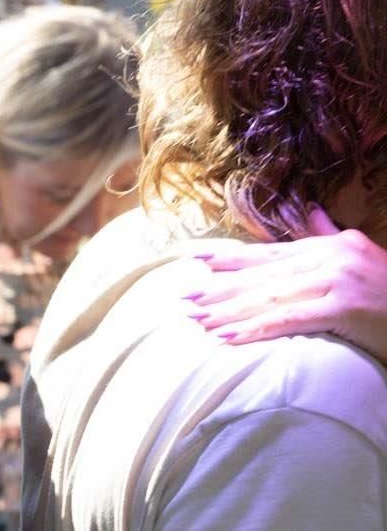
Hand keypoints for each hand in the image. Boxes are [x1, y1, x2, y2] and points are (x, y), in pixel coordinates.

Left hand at [184, 207, 386, 363]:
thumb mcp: (365, 259)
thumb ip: (333, 237)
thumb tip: (313, 212)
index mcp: (333, 245)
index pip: (272, 253)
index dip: (233, 258)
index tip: (197, 262)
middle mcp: (332, 257)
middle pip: (265, 275)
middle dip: (222, 288)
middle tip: (185, 298)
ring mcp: (339, 280)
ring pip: (270, 297)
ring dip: (230, 311)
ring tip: (198, 320)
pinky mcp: (345, 307)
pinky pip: (291, 319)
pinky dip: (255, 328)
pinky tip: (228, 337)